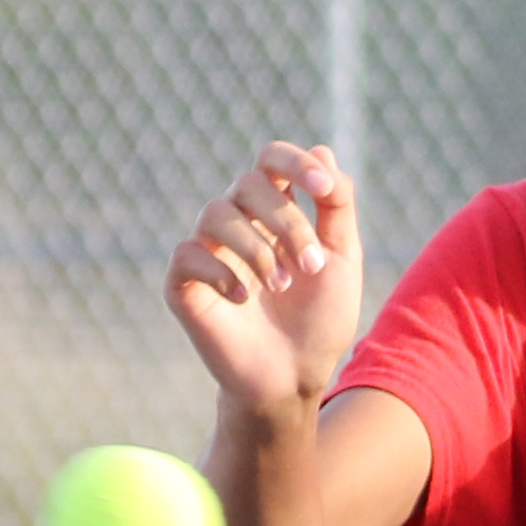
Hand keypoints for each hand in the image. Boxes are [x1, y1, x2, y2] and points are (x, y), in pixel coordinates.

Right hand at [164, 142, 363, 414]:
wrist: (295, 376)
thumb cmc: (320, 318)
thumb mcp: (342, 258)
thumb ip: (337, 205)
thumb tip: (322, 149)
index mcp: (274, 210)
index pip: (272, 160)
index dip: (295, 164)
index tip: (323, 189)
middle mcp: (238, 222)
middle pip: (248, 184)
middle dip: (287, 222)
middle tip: (311, 267)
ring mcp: (208, 251)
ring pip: (216, 214)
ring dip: (257, 248)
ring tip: (281, 286)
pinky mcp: (183, 283)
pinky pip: (188, 254)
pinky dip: (219, 271)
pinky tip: (243, 298)